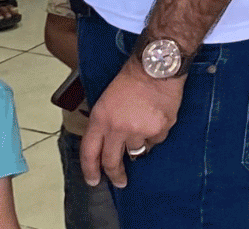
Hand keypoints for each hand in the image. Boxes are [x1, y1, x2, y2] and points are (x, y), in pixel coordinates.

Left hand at [80, 59, 184, 188]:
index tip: (94, 180)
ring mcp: (139, 131)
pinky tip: (156, 116)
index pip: (89, 152)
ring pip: (137, 150)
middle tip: (120, 181)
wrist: (157, 65)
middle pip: (112, 161)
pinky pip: (155, 141)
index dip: (90, 170)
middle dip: (115, 174)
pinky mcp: (159, 130)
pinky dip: (155, 133)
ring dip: (139, 142)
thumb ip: (104, 124)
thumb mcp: (106, 99)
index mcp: (100, 119)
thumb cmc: (131, 78)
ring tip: (143, 122)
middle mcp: (118, 129)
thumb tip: (107, 144)